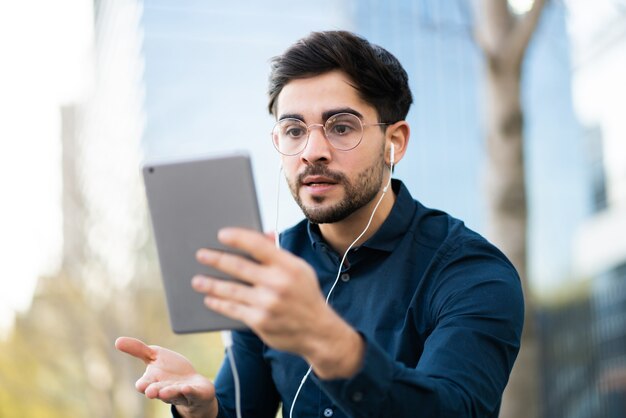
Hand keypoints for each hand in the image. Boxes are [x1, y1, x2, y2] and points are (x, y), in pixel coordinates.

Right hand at [115, 337, 217, 417]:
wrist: (192, 384)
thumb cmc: (171, 370)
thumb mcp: (155, 356)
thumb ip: (138, 349)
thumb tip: (117, 341)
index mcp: (153, 381)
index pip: (145, 384)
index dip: (143, 384)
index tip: (141, 385)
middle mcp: (165, 389)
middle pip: (158, 391)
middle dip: (154, 391)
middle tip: (151, 392)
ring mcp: (180, 392)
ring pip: (174, 394)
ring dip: (170, 393)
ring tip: (165, 392)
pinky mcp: (195, 393)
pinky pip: (192, 393)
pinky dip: (189, 391)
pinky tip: (187, 388)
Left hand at [191, 228, 363, 377]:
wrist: (318, 332)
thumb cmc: (306, 297)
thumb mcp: (300, 270)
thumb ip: (279, 255)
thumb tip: (263, 235)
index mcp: (288, 266)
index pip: (258, 245)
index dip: (237, 237)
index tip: (222, 234)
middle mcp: (277, 283)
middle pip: (238, 266)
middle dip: (216, 259)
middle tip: (201, 255)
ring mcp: (267, 303)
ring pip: (230, 289)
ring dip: (210, 284)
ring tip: (197, 280)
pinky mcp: (259, 321)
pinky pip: (233, 309)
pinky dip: (219, 303)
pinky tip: (210, 299)